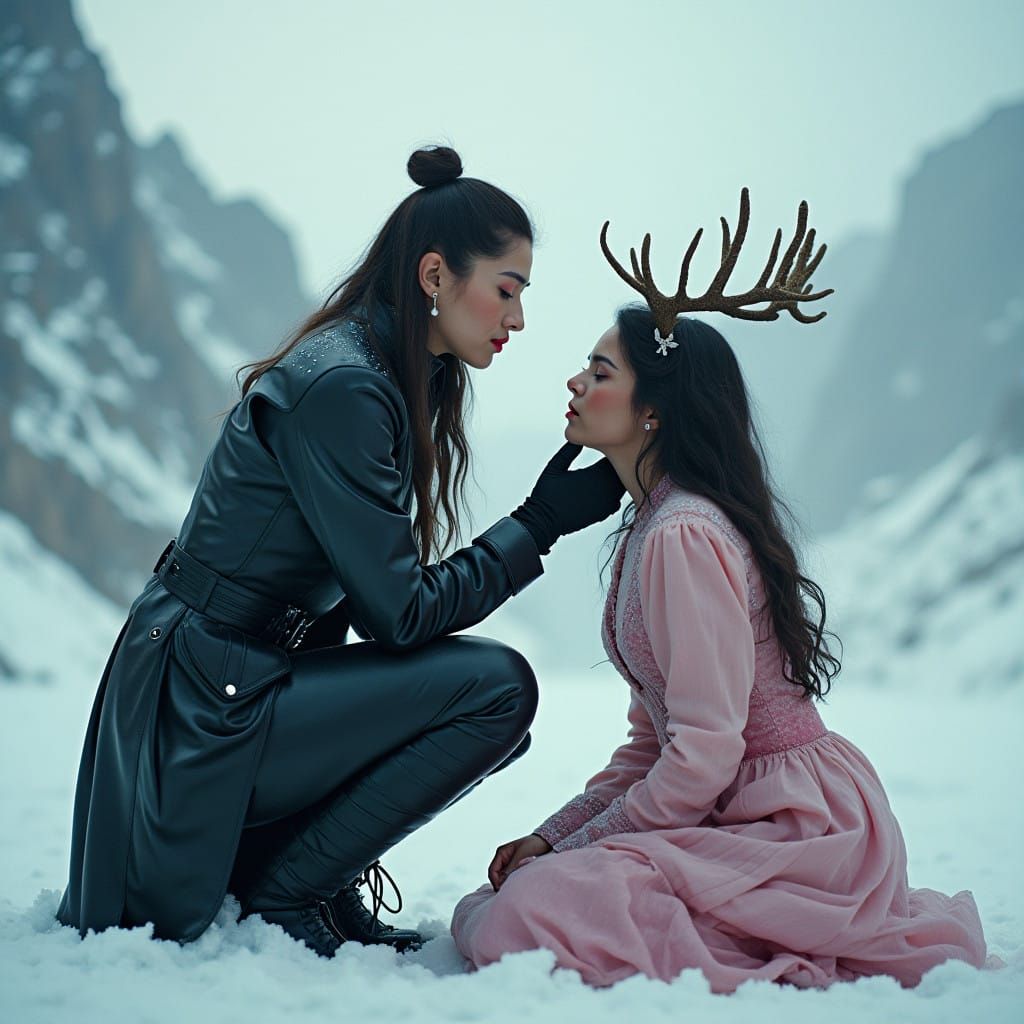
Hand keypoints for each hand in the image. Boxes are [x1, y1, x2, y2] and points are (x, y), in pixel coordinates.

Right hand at [488, 833, 551, 890]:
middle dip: (499, 883)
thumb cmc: (533, 844)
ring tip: (513, 888)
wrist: (545, 841)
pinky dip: (511, 881)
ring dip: (506, 883)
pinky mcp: (515, 867)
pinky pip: (510, 876)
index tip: (501, 890)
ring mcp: (509, 863)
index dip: (495, 881)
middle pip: (495, 875)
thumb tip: (502, 881)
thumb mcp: (521, 855)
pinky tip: (517, 885)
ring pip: (502, 877)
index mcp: (501, 852)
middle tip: (508, 891)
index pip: (492, 870)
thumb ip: (511, 867)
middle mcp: (503, 858)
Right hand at [510, 442, 624, 554]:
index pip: (614, 457)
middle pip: (622, 470)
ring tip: (603, 474)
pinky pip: (617, 499)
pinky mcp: (604, 513)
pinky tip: (601, 490)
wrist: (544, 521)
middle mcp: (604, 489)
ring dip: (615, 479)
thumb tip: (579, 438)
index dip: (611, 449)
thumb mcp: (555, 467)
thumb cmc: (546, 495)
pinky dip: (612, 493)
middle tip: (608, 458)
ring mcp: (606, 502)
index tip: (605, 445)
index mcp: (595, 474)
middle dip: (616, 463)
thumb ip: (569, 451)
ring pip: (621, 485)